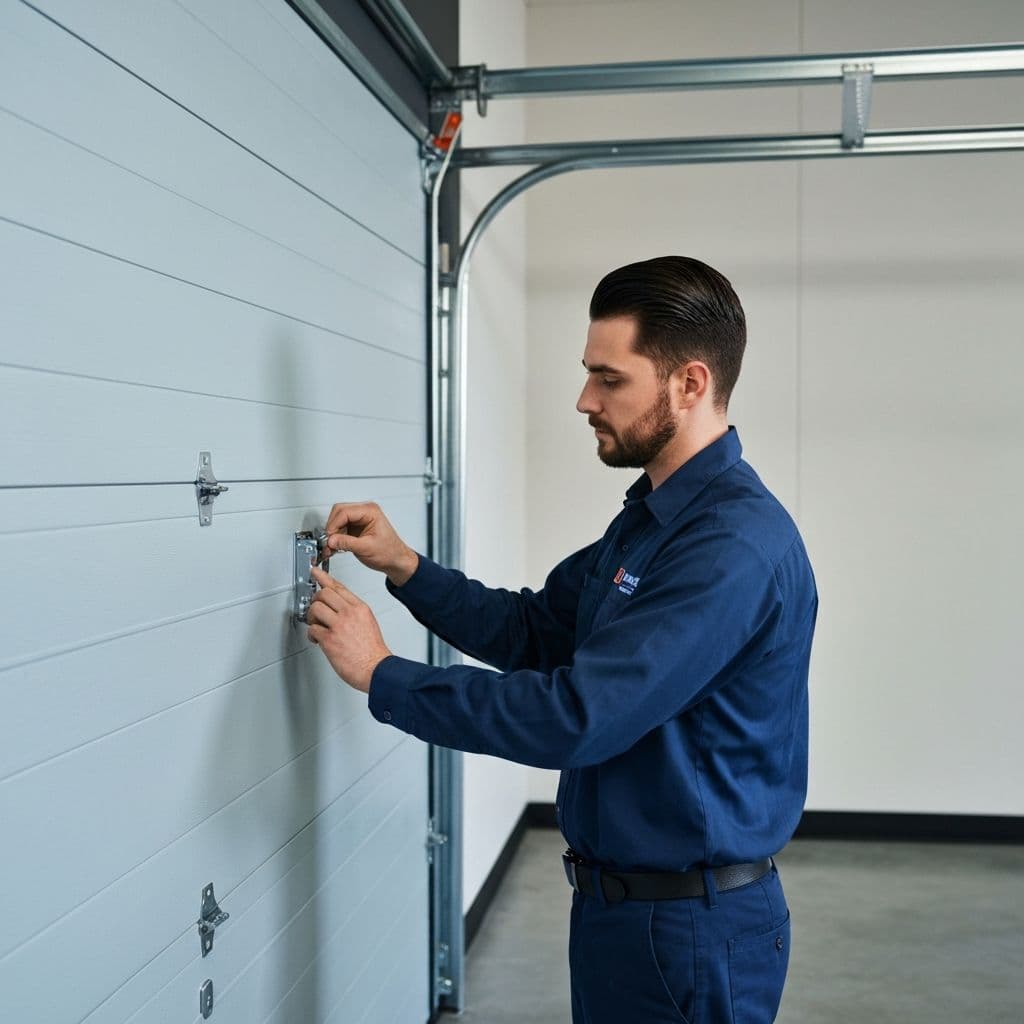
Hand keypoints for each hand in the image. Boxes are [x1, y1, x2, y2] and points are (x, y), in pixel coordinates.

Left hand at [306, 566, 391, 692]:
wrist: (376, 668)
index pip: (338, 587)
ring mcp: (339, 625)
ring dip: (311, 617)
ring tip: (317, 626)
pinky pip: (312, 629)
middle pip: (324, 594)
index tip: (316, 572)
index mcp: (360, 608)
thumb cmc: (373, 651)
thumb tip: (337, 610)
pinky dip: (311, 634)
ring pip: (315, 608)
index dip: (324, 578)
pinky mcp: (329, 639)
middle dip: (315, 601)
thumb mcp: (368, 623)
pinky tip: (317, 640)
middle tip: (315, 610)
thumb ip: (353, 613)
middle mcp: (349, 613)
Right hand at [323, 502, 417, 586]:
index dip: (334, 525)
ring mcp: (360, 519)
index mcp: (370, 512)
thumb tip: (331, 540)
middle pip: (339, 512)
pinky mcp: (356, 527)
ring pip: (338, 520)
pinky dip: (336, 537)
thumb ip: (346, 543)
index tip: (329, 537)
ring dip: (332, 534)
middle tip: (329, 542)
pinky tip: (335, 547)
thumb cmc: (390, 552)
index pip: (344, 512)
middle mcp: (365, 512)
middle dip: (332, 528)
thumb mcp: (366, 548)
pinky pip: (341, 527)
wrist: (396, 560)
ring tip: (331, 548)